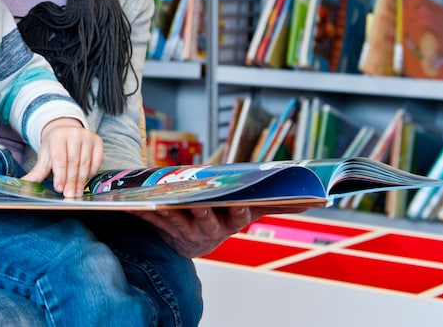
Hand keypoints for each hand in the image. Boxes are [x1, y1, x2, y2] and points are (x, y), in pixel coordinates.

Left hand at [22, 117, 102, 197]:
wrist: (67, 131)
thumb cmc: (55, 146)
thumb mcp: (44, 157)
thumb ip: (37, 172)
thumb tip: (24, 184)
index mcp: (57, 136)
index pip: (59, 159)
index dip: (60, 175)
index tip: (59, 188)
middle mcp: (73, 134)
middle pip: (73, 162)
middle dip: (71, 181)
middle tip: (69, 195)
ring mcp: (87, 137)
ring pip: (85, 163)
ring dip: (81, 180)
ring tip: (76, 193)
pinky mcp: (98, 141)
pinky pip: (97, 161)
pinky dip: (91, 173)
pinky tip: (85, 181)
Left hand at [134, 205, 309, 258]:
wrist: (191, 243)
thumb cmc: (221, 218)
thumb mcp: (247, 212)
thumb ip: (272, 204)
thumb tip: (311, 199)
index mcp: (231, 221)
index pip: (239, 215)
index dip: (240, 209)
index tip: (240, 201)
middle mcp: (209, 228)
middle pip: (207, 218)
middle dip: (202, 209)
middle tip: (198, 200)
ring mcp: (186, 230)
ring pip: (178, 219)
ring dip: (168, 209)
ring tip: (159, 199)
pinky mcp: (164, 228)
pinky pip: (152, 219)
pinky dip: (142, 211)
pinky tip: (132, 203)